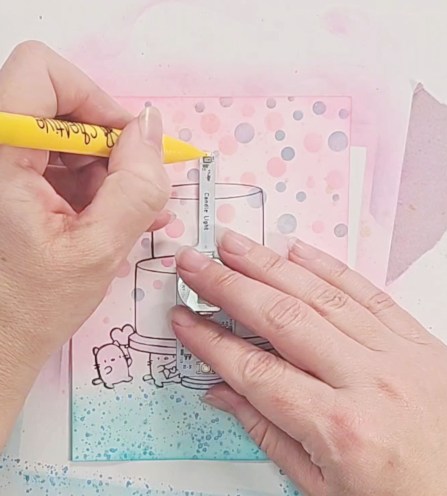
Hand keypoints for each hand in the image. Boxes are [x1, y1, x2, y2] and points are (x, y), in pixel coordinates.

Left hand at [0, 42, 169, 445]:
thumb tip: (152, 127)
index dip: (95, 102)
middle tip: (138, 191)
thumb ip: (135, 185)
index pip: (42, 74)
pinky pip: (54, 162)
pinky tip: (115, 218)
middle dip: (108, 146)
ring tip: (136, 215)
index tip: (129, 147)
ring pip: (61, 136)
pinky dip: (89, 185)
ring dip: (104, 171)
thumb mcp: (99, 248)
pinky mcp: (7, 183)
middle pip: (57, 105)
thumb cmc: (32, 307)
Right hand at [171, 230, 446, 495]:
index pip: (255, 372)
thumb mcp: (325, 490)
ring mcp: (401, 355)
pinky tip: (296, 250)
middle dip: (228, 286)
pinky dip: (328, 267)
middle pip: (281, 318)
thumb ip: (269, 433)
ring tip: (233, 245)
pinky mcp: (423, 342)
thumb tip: (222, 392)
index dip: (210, 342)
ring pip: (321, 295)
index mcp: (341, 430)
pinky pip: (369, 292)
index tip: (183, 319)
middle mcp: (370, 382)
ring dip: (269, 264)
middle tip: (194, 263)